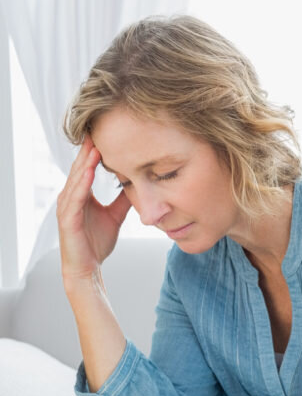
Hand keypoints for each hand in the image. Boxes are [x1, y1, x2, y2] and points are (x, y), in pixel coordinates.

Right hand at [56, 135, 131, 286]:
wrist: (88, 267)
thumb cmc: (97, 242)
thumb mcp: (116, 216)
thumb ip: (123, 200)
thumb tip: (139, 185)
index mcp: (81, 194)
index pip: (87, 167)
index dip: (95, 151)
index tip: (105, 132)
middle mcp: (71, 196)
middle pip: (81, 168)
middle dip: (89, 149)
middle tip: (97, 128)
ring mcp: (67, 207)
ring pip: (76, 179)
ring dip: (85, 162)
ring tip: (95, 145)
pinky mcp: (67, 219)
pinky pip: (74, 198)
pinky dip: (82, 184)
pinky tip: (89, 172)